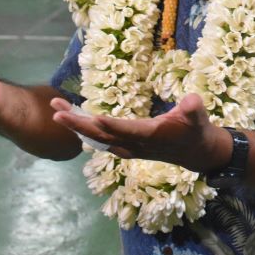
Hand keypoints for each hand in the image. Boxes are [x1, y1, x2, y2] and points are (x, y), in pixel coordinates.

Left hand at [51, 93, 230, 173]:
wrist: (195, 153)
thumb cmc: (196, 130)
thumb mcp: (198, 117)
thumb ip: (193, 109)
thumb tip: (192, 101)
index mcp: (151, 135)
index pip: (128, 130)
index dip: (112, 126)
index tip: (94, 118)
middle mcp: (135, 145)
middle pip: (103, 136)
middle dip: (79, 124)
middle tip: (56, 112)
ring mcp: (129, 148)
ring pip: (98, 139)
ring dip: (77, 126)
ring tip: (57, 111)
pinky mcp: (127, 147)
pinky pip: (101, 141)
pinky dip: (85, 132)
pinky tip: (73, 123)